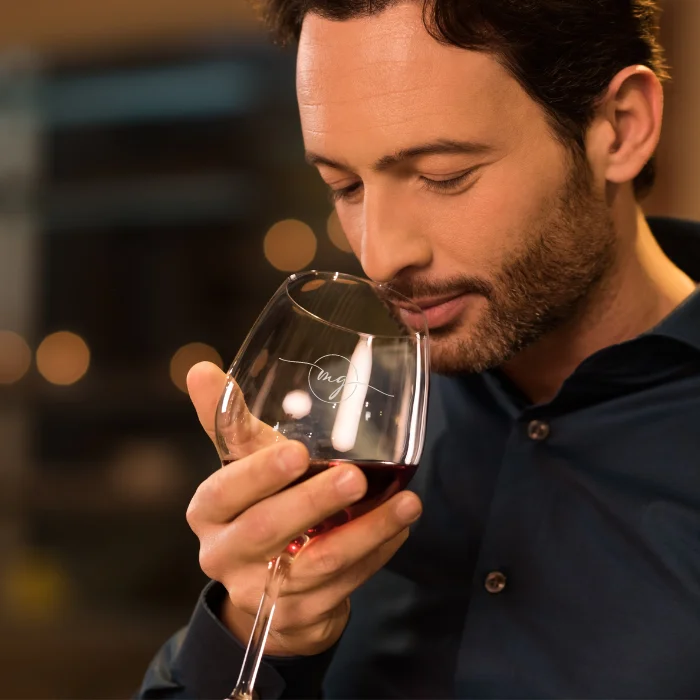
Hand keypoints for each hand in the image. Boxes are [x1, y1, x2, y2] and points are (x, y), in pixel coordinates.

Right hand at [185, 361, 422, 655]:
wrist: (262, 586)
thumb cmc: (256, 507)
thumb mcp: (242, 465)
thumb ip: (229, 421)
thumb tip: (201, 367)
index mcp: (208, 510)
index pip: (225, 490)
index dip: (259, 474)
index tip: (297, 453)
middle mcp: (224, 553)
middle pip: (267, 529)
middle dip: (314, 502)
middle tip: (355, 477)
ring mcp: (259, 591)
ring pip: (315, 564)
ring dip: (365, 532)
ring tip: (406, 503)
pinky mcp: (295, 618)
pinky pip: (342, 586)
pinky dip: (376, 555)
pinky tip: (400, 528)